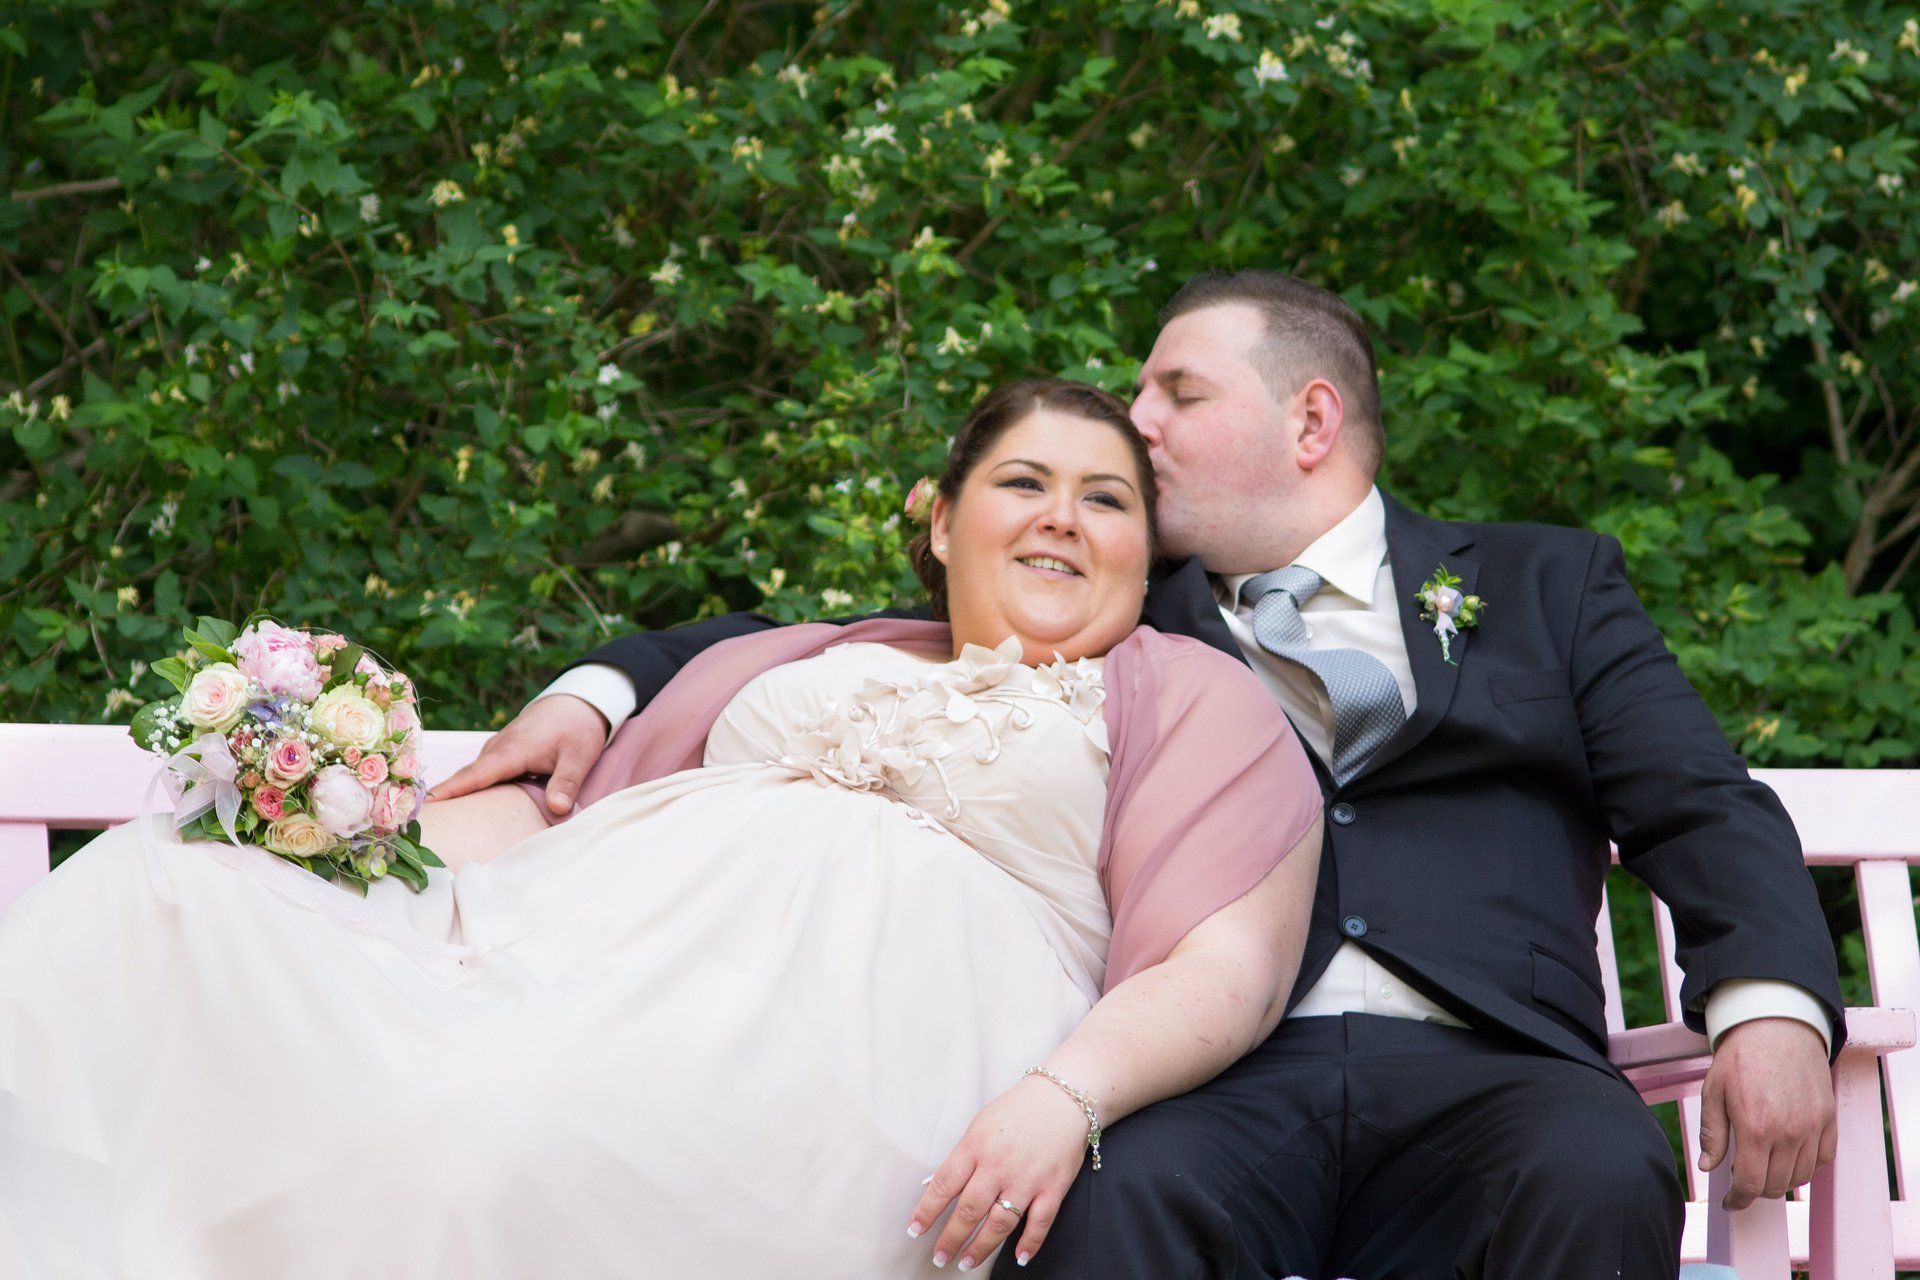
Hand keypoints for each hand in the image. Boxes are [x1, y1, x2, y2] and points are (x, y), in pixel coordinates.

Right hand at [428, 694, 608, 815]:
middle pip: (466, 780)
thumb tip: (558, 810)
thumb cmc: (577, 727)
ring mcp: (498, 751)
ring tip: (439, 824)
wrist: (577, 701)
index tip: (425, 808)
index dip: (450, 792)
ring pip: (474, 778)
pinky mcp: (503, 755)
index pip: (475, 776)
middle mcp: (497, 750)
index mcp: (511, 751)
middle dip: (444, 800)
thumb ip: (567, 782)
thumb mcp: (579, 755)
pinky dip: (473, 789)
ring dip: (458, 797)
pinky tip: (470, 809)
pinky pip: (483, 774)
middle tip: (420, 827)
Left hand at [908, 1075, 1088, 1269]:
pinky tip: (1019, 1257)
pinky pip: (1039, 1223)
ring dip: (981, 1248)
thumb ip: (962, 1157)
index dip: (926, 1211)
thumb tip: (936, 1186)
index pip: (943, 1185)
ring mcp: (1027, 1179)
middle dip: (950, 1239)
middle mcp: (999, 1165)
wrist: (1062, 1097)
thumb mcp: (980, 1125)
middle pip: (969, 1211)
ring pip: (1000, 1223)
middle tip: (940, 1257)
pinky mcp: (1053, 1187)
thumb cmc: (1018, 1110)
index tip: (915, 1230)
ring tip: (966, 1262)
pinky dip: (1029, 1243)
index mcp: (976, 1146)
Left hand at [1698, 1016, 1836, 1209]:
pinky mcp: (1829, 1118)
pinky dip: (1808, 1165)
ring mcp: (1813, 1126)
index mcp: (1756, 1128)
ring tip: (1764, 1164)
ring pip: (1801, 1176)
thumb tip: (1707, 1167)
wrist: (1776, 1026)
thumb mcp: (1713, 1091)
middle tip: (1743, 1178)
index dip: (1739, 1200)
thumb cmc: (1740, 1058)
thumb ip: (1712, 1133)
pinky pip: (1823, 1158)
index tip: (1730, 1203)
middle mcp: (1789, 1132)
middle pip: (1777, 1185)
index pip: (1752, 1184)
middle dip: (1757, 1189)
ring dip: (1781, 1179)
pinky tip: (1789, 1155)